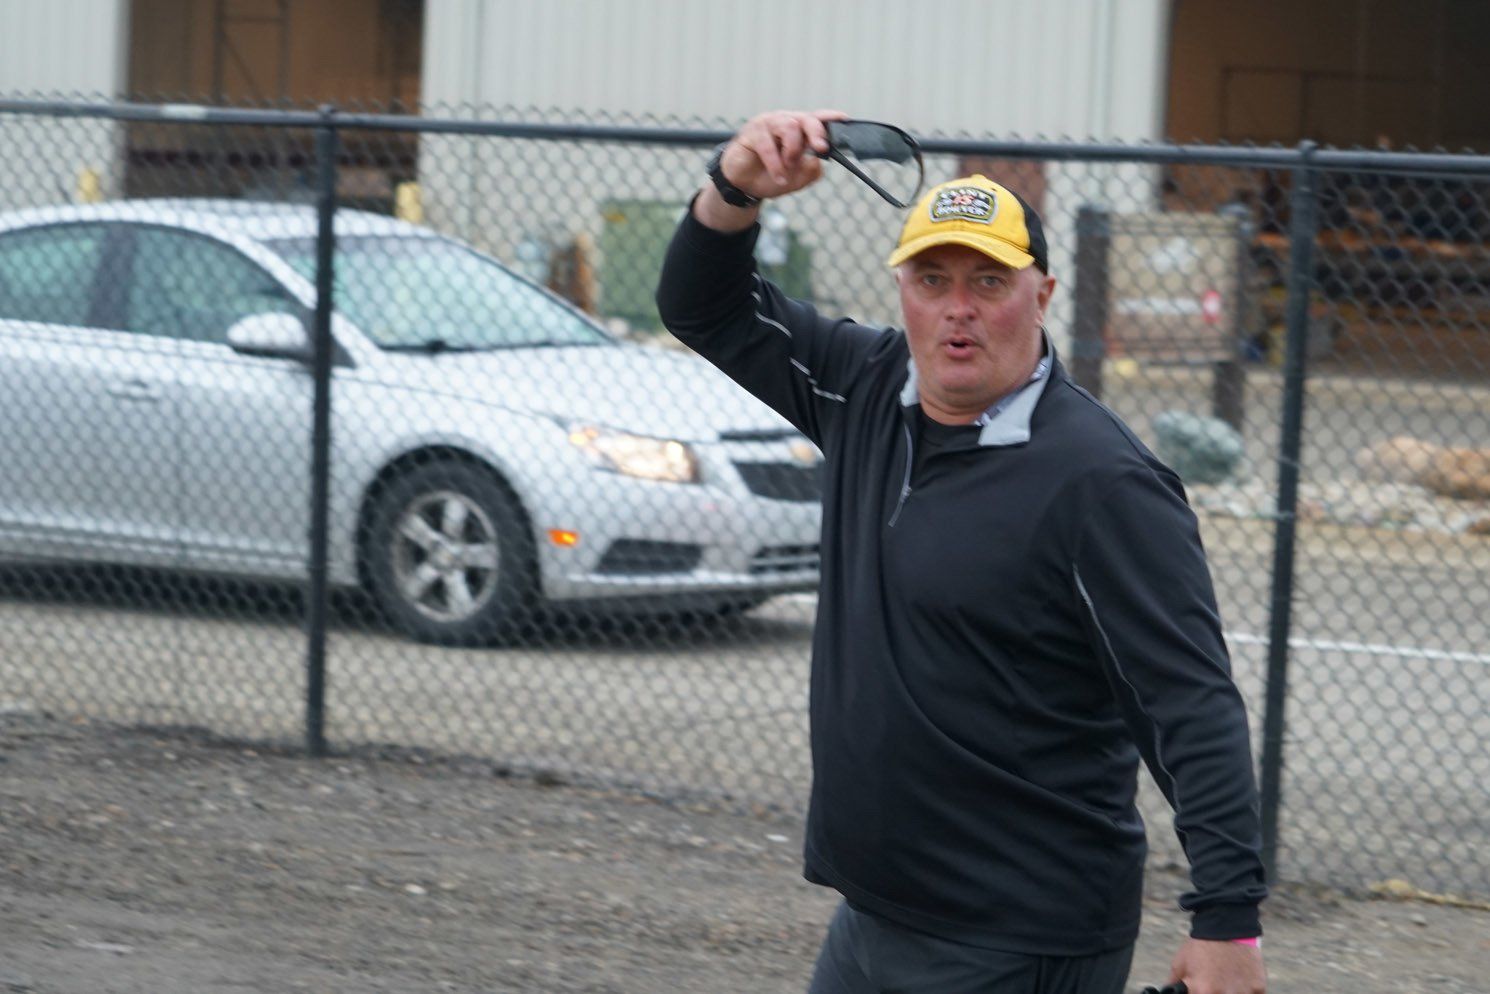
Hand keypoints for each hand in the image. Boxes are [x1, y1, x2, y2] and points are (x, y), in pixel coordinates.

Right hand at [718, 109, 848, 200]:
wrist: (743, 186)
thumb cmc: (770, 176)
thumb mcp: (797, 179)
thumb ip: (811, 170)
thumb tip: (817, 159)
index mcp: (799, 130)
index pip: (818, 119)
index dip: (831, 117)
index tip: (844, 119)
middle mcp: (785, 122)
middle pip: (806, 118)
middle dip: (817, 132)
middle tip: (820, 148)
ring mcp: (768, 124)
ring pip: (789, 126)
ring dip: (792, 151)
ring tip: (788, 169)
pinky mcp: (752, 132)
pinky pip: (768, 145)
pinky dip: (776, 164)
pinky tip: (779, 178)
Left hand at [1165, 937, 1265, 993]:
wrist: (1226, 926)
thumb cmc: (1201, 946)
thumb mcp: (1180, 964)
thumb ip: (1173, 984)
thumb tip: (1169, 991)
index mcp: (1201, 991)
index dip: (1199, 993)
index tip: (1201, 988)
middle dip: (1214, 992)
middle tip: (1215, 982)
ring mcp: (1243, 993)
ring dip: (1231, 992)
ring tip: (1227, 979)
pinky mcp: (1258, 989)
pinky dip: (1247, 990)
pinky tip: (1240, 978)